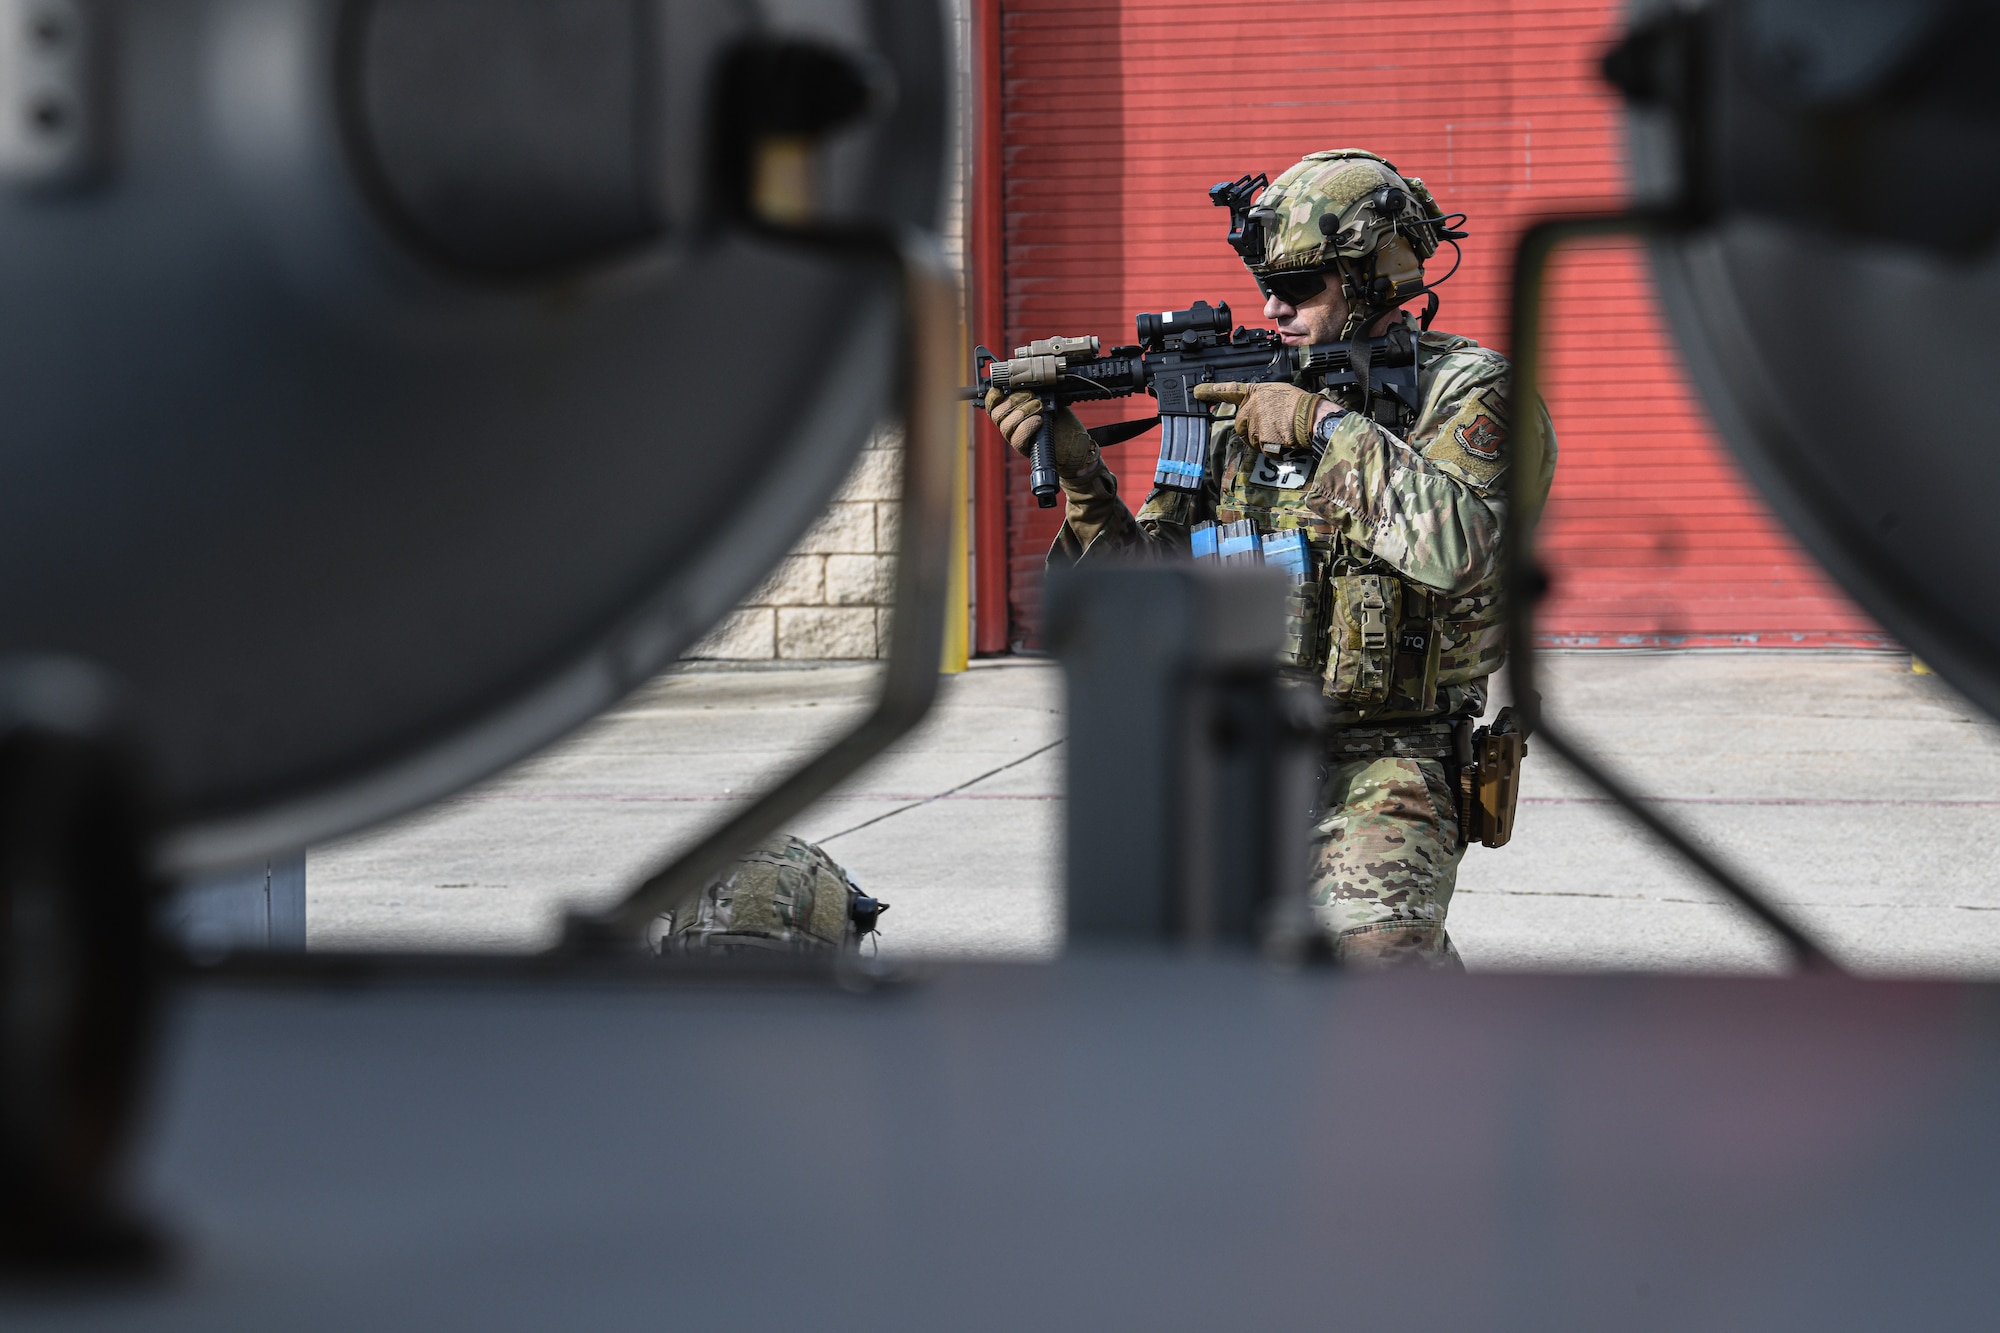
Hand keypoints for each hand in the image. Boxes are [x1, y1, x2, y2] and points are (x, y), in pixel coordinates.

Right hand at [984, 388, 1097, 476]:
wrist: (1076, 442)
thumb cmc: (1062, 420)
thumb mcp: (1049, 399)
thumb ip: (1036, 390)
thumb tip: (1027, 377)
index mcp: (1011, 412)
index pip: (992, 405)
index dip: (993, 397)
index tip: (1002, 388)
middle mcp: (1010, 426)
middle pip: (997, 414)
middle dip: (1014, 401)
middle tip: (1033, 397)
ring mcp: (1016, 439)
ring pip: (1006, 426)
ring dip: (1023, 412)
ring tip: (1040, 407)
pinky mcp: (1026, 450)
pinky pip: (1018, 440)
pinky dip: (1028, 426)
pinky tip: (1039, 420)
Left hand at [1192, 381, 1328, 455]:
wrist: (1311, 417)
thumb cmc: (1299, 404)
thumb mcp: (1278, 392)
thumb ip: (1261, 399)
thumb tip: (1255, 407)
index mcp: (1255, 393)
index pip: (1229, 390)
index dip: (1211, 391)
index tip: (1196, 391)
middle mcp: (1251, 407)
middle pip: (1240, 425)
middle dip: (1251, 430)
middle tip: (1271, 426)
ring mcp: (1254, 424)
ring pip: (1250, 439)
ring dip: (1262, 440)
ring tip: (1281, 430)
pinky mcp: (1260, 439)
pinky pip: (1262, 449)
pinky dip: (1272, 449)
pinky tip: (1283, 439)